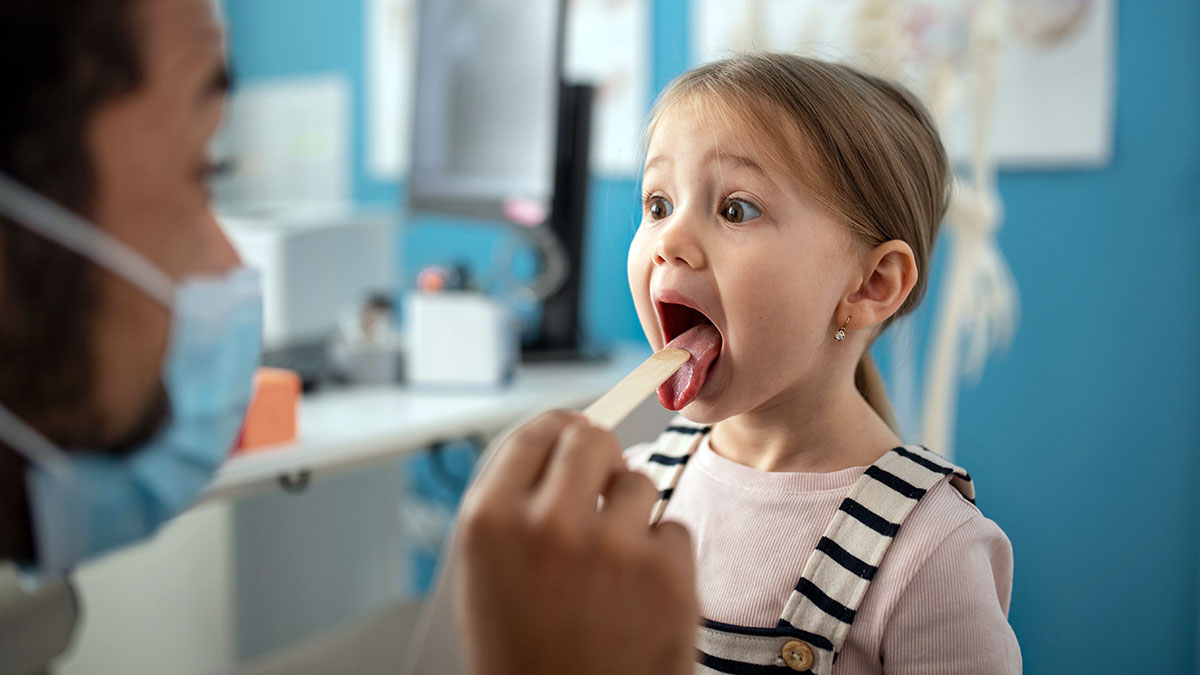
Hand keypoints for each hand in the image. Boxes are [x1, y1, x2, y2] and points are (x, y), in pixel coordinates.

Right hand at [453, 410, 698, 674]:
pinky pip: (673, 527)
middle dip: (600, 457)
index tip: (575, 437)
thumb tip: (565, 433)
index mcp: (489, 521)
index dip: (561, 432)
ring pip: (638, 482)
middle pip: (591, 439)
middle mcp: (547, 524)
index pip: (536, 431)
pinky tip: (639, 597)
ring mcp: (611, 547)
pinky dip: (663, 556)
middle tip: (602, 486)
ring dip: (631, 512)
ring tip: (614, 568)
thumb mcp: (489, 572)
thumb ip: (517, 502)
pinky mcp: (666, 573)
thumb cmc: (525, 653)